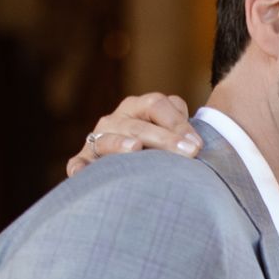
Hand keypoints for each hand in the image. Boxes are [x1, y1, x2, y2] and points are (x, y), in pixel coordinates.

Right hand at [66, 93, 198, 177]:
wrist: (138, 159)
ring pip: (108, 139)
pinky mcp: (85, 159)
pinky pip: (79, 162)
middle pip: (138, 124)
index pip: (157, 104)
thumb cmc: (165, 147)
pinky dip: (79, 167)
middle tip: (188, 153)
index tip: (197, 145)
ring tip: (136, 148)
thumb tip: (199, 145)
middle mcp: (118, 119)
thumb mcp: (176, 133)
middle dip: (164, 138)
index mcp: (140, 107)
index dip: (178, 122)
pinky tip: (80, 173)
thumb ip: (185, 131)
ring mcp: (99, 138)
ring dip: (120, 144)